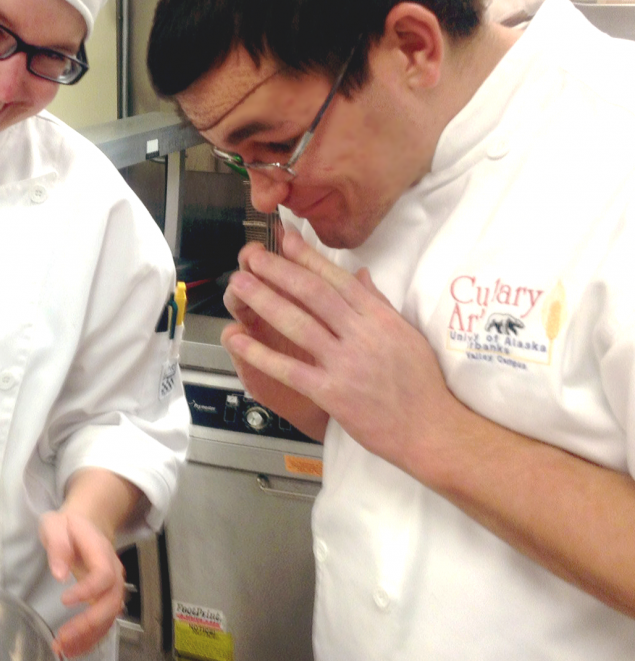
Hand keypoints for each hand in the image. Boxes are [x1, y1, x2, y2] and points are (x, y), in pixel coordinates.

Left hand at [39, 510, 125, 658]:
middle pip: (111, 601)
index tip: (64, 600)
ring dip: (89, 637)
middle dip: (90, 624)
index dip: (88, 590)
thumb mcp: (56, 524)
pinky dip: (90, 638)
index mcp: (100, 550)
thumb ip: (57, 545)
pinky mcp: (105, 598)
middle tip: (64, 637)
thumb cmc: (68, 526)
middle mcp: (112, 570)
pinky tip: (72, 649)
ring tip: (64, 649)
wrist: (87, 524)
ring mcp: (112, 586)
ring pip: (110, 617)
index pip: (103, 575)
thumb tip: (59, 574)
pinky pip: (104, 622)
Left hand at [222, 229, 463, 468]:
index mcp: (380, 318)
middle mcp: (362, 335)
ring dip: (264, 301)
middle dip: (279, 270)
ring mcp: (346, 364)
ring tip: (239, 284)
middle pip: (313, 293)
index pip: (338, 279)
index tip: (285, 239)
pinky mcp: (332, 393)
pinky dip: (260, 354)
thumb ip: (379, 303)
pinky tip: (237, 340)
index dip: (308, 257)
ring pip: (298, 324)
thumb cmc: (422, 385)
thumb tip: (360, 274)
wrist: (432, 430)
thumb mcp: (406, 334)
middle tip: (251, 254)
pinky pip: (289, 369)